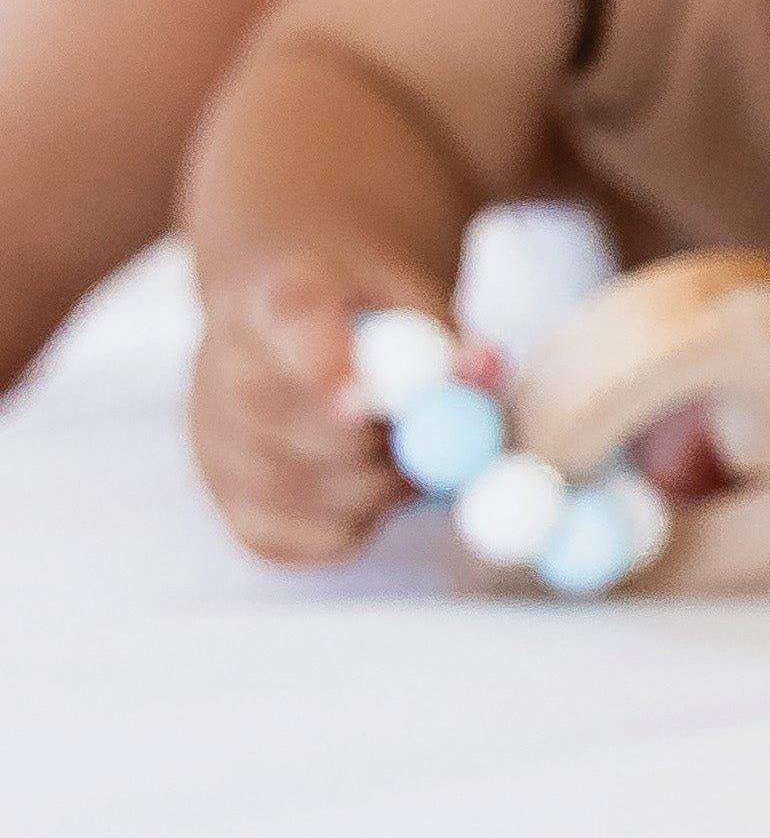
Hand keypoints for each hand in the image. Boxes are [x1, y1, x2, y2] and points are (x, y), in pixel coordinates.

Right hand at [190, 249, 457, 566]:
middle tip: (435, 437)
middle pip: (297, 427)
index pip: (294, 328)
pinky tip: (365, 481)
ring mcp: (218, 445)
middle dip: (380, 444)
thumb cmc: (365, 310)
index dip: (327, 370)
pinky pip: (314, 541)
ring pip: (310, 496)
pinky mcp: (235, 507)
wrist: (289, 325)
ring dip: (383, 487)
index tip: (364, 404)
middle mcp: (228, 370)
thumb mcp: (409, 296)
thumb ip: (444, 337)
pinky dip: (362, 524)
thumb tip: (482, 371)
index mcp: (277, 298)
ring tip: (400, 446)